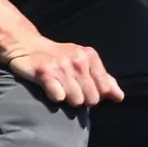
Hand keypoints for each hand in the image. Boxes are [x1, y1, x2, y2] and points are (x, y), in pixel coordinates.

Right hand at [4, 37, 124, 107]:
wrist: (27, 46)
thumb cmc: (60, 58)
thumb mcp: (85, 63)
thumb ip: (103, 79)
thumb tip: (119, 97)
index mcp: (91, 57)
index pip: (105, 89)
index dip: (96, 95)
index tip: (85, 90)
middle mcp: (78, 60)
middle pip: (92, 98)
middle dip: (82, 100)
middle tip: (70, 90)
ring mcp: (62, 66)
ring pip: (76, 100)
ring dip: (68, 100)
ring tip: (60, 88)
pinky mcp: (45, 73)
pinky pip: (58, 97)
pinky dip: (55, 97)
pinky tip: (50, 88)